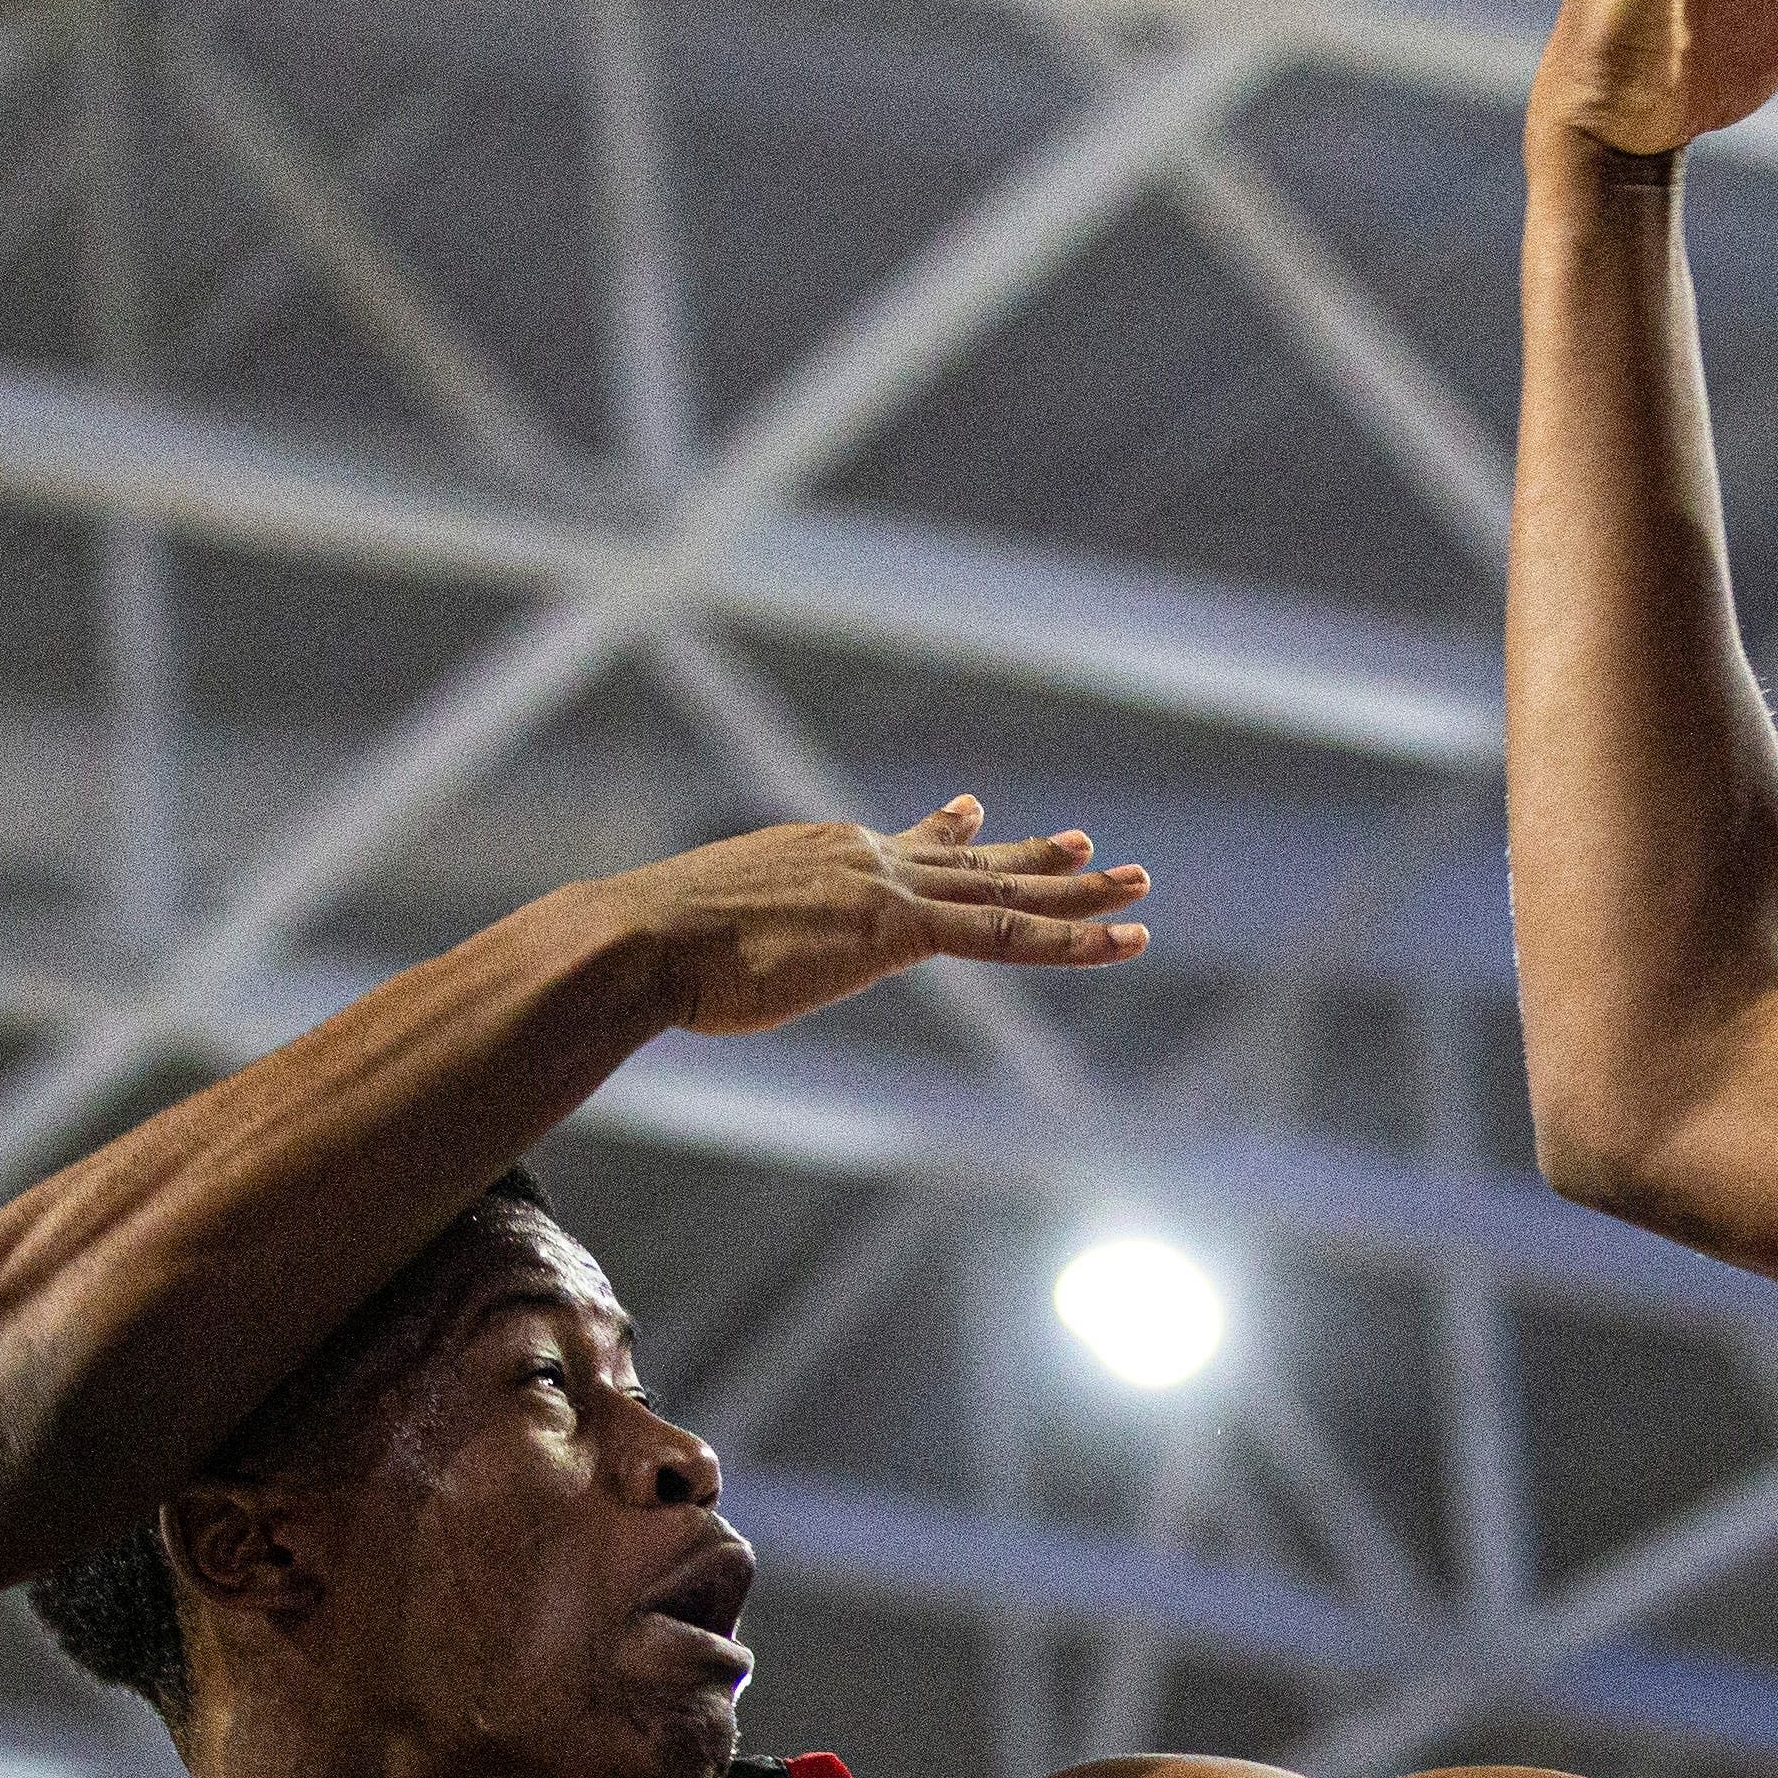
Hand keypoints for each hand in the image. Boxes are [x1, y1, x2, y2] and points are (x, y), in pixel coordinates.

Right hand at [610, 799, 1149, 1038]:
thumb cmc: (654, 951)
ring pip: (1007, 893)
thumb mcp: (712, 929)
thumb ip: (736, 934)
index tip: (973, 815)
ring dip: (1081, 894)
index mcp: (822, 854)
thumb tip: (700, 961)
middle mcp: (865, 857)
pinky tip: (1120, 941)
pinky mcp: (898, 931)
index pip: (902, 845)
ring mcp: (887, 889)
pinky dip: (1071, 939)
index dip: (950, 834)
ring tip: (1139, 887)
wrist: (639, 940)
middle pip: (969, 861)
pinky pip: (1007, 936)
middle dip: (1036, 858)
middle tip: (1091, 847)